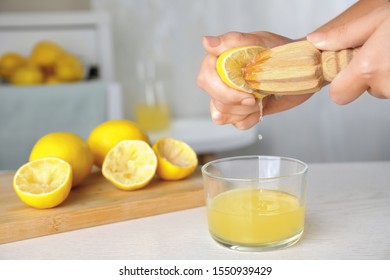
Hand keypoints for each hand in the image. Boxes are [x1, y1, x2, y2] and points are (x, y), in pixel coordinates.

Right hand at [197, 31, 312, 129]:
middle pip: (215, 102)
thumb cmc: (280, 51)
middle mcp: (220, 80)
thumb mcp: (259, 42)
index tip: (248, 94)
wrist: (300, 68)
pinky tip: (262, 106)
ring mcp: (228, 97)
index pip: (205, 80)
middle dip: (239, 104)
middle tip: (257, 97)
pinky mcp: (239, 111)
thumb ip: (232, 41)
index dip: (223, 92)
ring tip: (260, 98)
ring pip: (223, 115)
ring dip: (246, 111)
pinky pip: (237, 124)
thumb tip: (206, 42)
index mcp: (219, 62)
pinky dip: (252, 119)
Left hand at [307, 3, 389, 103]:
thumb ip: (344, 35)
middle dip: (362, 76)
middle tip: (375, 52)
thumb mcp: (378, 19)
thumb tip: (314, 41)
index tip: (345, 68)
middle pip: (358, 91)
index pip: (338, 95)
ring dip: (380, 74)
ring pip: (377, 88)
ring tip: (389, 52)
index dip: (340, 83)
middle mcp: (383, 85)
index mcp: (368, 69)